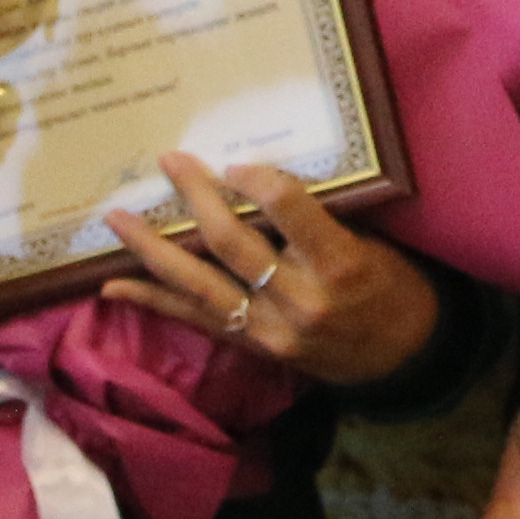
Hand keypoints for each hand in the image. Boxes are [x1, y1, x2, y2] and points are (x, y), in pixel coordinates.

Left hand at [103, 153, 443, 388]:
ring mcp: (271, 331)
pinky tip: (115, 286)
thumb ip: (315, 220)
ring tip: (118, 221)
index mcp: (339, 264)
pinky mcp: (254, 349)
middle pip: (233, 243)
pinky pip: (196, 319)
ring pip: (201, 284)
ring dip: (153, 250)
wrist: (405, 357)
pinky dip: (153, 301)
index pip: (290, 209)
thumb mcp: (369, 242)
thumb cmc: (393, 285)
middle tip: (169, 161)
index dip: (258, 180)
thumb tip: (254, 182)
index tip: (236, 161)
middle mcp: (300, 300)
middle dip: (196, 198)